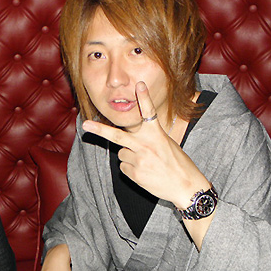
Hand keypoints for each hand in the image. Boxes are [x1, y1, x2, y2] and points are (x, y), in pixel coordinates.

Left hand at [81, 81, 208, 207]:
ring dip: (130, 156)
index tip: (139, 85)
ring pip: (121, 153)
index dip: (144, 98)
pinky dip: (131, 169)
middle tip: (86, 125)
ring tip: (146, 162)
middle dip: (100, 130)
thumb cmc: (177, 163)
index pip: (149, 113)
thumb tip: (128, 140)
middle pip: (117, 136)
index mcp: (157, 135)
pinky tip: (145, 172)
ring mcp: (139, 160)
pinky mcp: (135, 174)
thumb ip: (148, 138)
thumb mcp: (167, 144)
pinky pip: (124, 167)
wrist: (185, 185)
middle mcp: (146, 145)